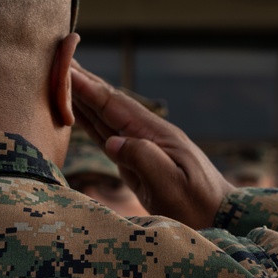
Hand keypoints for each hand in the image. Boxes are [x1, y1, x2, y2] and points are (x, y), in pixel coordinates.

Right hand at [70, 61, 234, 228]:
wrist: (219, 218)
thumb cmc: (197, 204)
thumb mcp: (170, 184)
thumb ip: (142, 159)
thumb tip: (111, 142)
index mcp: (155, 133)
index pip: (114, 105)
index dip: (88, 88)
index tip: (66, 68)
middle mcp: (146, 134)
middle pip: (107, 103)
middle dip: (82, 82)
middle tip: (58, 58)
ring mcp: (141, 146)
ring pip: (104, 116)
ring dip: (82, 98)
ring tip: (60, 79)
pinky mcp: (137, 161)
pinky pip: (107, 135)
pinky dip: (88, 121)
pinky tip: (76, 114)